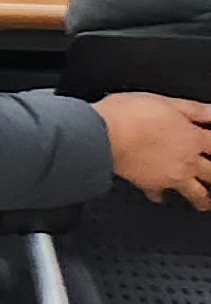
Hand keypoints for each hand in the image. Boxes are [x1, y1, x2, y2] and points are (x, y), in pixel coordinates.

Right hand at [101, 92, 210, 206]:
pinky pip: (160, 195)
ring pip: (197, 193)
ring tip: (204, 201)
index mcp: (193, 138)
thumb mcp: (165, 102)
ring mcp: (170, 176)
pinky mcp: (150, 184)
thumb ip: (194, 109)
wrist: (102, 135)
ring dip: (203, 198)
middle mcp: (187, 161)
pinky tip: (160, 195)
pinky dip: (162, 196)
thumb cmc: (128, 115)